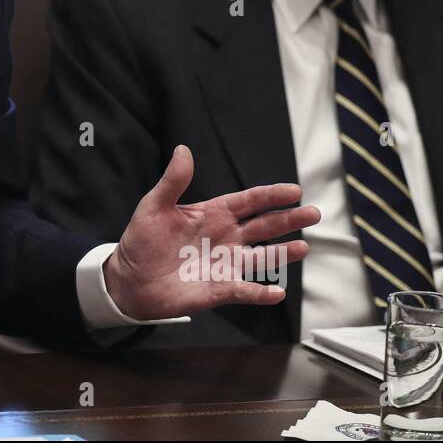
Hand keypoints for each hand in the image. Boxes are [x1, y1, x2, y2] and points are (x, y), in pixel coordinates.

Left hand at [103, 145, 319, 319]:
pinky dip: (260, 293)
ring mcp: (225, 264)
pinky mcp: (218, 290)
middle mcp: (225, 238)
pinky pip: (244, 291)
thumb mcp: (154, 206)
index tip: (294, 190)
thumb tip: (183, 149)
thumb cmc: (142, 241)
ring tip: (304, 248)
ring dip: (283, 254)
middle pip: (264, 226)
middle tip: (313, 213)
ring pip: (262, 258)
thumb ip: (173, 181)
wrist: (129, 279)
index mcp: (213, 214)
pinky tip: (277, 292)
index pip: (249, 201)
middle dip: (288, 219)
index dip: (271, 195)